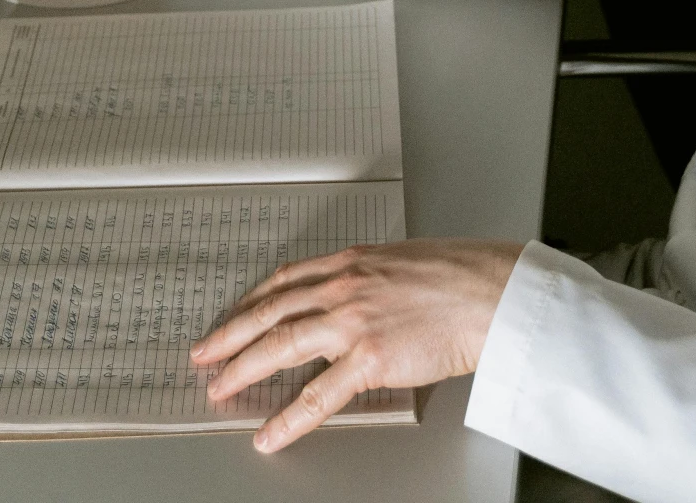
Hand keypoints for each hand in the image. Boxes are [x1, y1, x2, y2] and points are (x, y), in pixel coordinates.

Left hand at [190, 239, 523, 452]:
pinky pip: (318, 395)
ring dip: (241, 368)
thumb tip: (361, 299)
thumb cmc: (462, 276)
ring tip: (219, 388)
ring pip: (279, 346)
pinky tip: (270, 433)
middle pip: (269, 311)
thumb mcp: (404, 262)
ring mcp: (352, 321)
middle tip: (204, 353)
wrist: (491, 292)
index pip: (284, 280)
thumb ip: (373, 280)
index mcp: (350, 261)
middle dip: (229, 335)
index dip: (251, 301)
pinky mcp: (369, 358)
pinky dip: (288, 418)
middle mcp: (342, 286)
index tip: (234, 314)